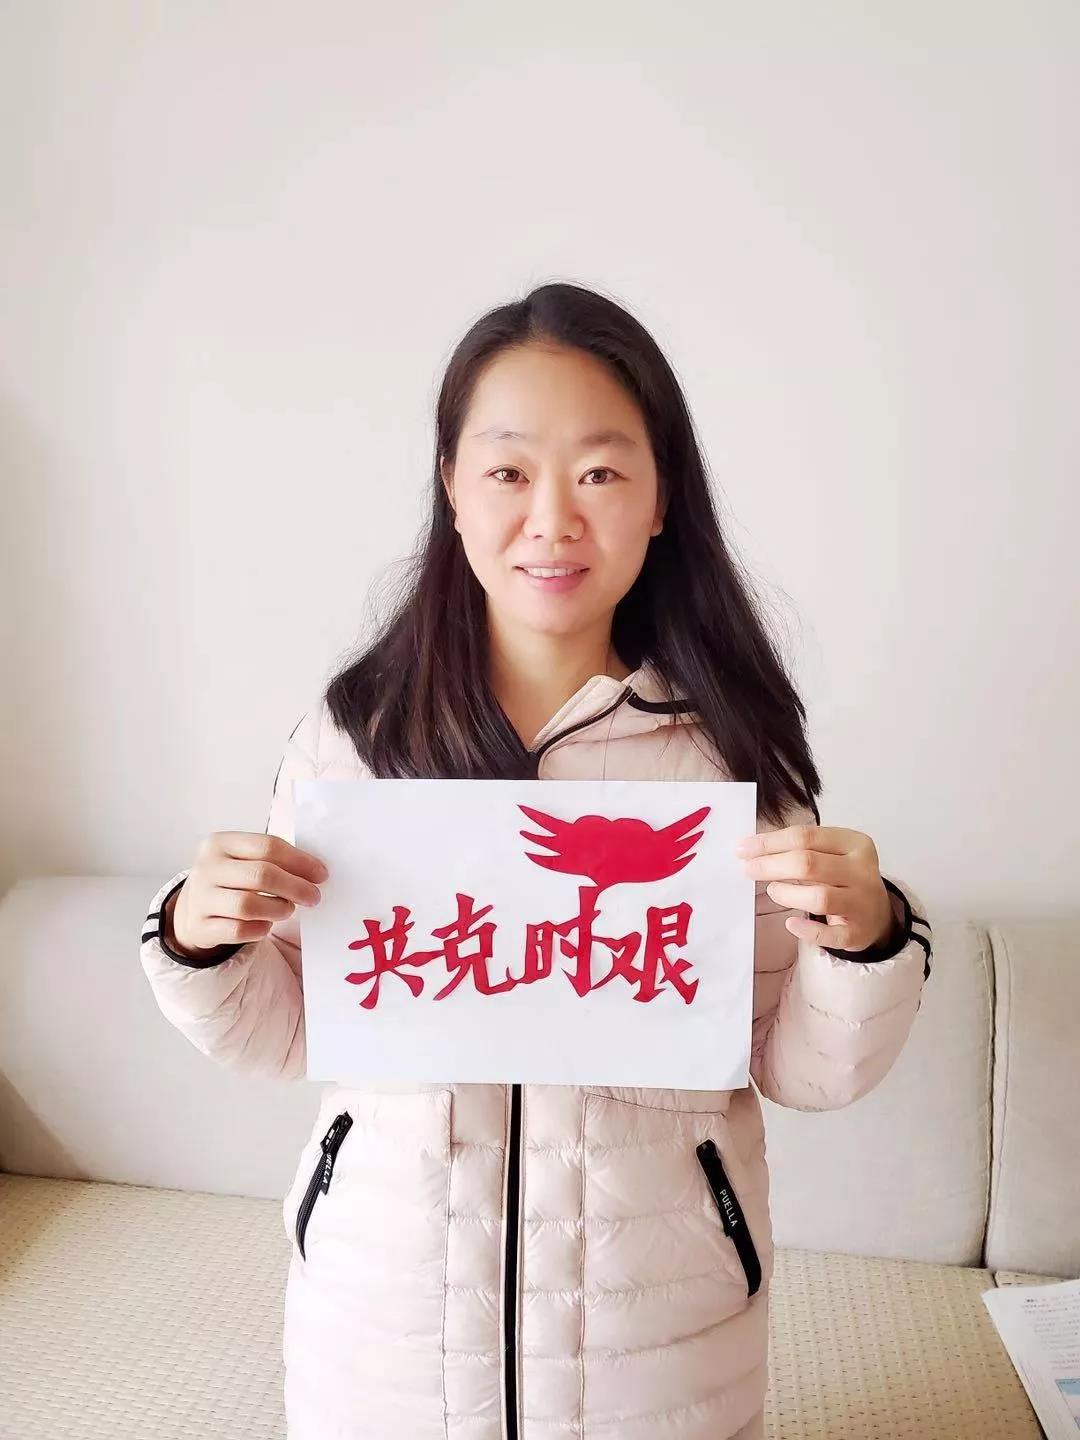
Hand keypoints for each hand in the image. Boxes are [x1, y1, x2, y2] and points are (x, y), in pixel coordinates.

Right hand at [168, 832, 328, 959]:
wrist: (194, 909)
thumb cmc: (232, 880)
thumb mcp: (244, 860)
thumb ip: (275, 859)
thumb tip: (316, 871)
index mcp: (220, 843)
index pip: (267, 846)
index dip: (300, 861)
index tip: (321, 874)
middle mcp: (207, 868)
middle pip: (261, 875)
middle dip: (295, 887)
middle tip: (314, 897)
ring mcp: (200, 898)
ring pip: (248, 905)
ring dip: (277, 909)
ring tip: (287, 910)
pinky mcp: (200, 926)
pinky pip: (238, 930)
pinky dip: (260, 929)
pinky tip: (266, 925)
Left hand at [734, 823, 896, 950]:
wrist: (878, 914)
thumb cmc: (844, 877)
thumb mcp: (832, 854)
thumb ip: (800, 848)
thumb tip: (751, 848)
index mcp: (855, 844)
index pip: (806, 836)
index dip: (770, 842)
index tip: (743, 848)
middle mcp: (862, 872)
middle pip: (809, 863)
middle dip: (771, 865)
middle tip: (749, 869)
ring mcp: (862, 903)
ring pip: (819, 897)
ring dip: (787, 894)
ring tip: (772, 891)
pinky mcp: (858, 933)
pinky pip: (829, 934)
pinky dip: (806, 930)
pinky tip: (791, 924)